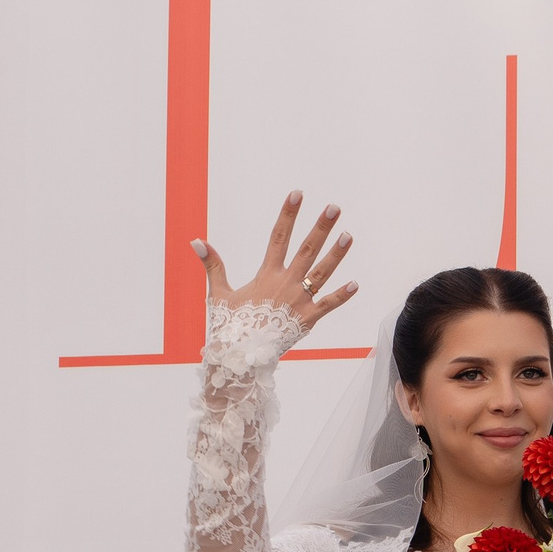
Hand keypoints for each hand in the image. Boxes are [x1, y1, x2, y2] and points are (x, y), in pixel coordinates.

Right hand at [193, 190, 355, 335]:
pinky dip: (341, 296)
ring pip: (322, 273)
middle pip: (307, 249)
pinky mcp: (308, 319)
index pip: (278, 236)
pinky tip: (355, 284)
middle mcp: (286, 283)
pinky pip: (328, 305)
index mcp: (267, 274)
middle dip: (321, 227)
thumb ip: (213, 264)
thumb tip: (197, 241)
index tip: (297, 194)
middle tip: (334, 208)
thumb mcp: (218, 292)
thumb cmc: (230, 326)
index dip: (288, 214)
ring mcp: (299, 301)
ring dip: (336, 254)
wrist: (240, 357)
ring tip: (348, 235)